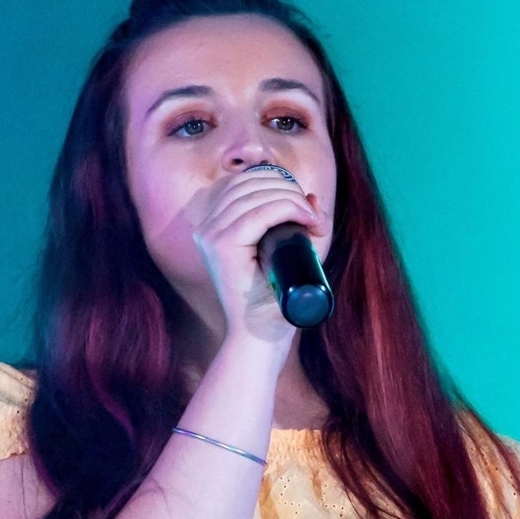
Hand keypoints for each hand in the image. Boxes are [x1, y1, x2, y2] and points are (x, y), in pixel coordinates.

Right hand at [191, 167, 327, 340]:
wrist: (260, 337)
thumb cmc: (273, 300)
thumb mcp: (287, 252)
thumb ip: (297, 223)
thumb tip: (310, 195)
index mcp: (213, 226)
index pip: (243, 182)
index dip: (278, 181)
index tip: (306, 208)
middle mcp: (206, 227)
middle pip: (249, 182)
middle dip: (288, 188)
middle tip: (312, 215)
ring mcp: (210, 236)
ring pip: (257, 194)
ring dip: (292, 198)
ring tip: (313, 221)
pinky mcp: (222, 246)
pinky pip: (260, 212)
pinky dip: (288, 208)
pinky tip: (306, 219)